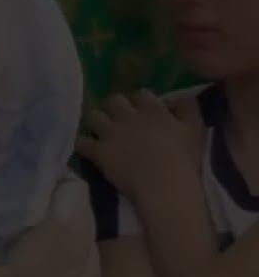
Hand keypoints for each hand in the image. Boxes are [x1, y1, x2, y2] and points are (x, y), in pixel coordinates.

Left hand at [76, 90, 205, 201]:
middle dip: (115, 107)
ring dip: (96, 122)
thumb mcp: (195, 128)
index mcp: (152, 109)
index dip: (140, 102)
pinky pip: (81, 142)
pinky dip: (81, 143)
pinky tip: (84, 147)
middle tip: (119, 120)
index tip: (142, 111)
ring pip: (94, 116)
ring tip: (100, 132)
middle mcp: (128, 116)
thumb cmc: (183, 157)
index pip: (141, 94)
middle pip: (114, 100)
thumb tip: (176, 98)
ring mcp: (110, 133)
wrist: (163, 182)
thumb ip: (188, 107)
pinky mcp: (98, 151)